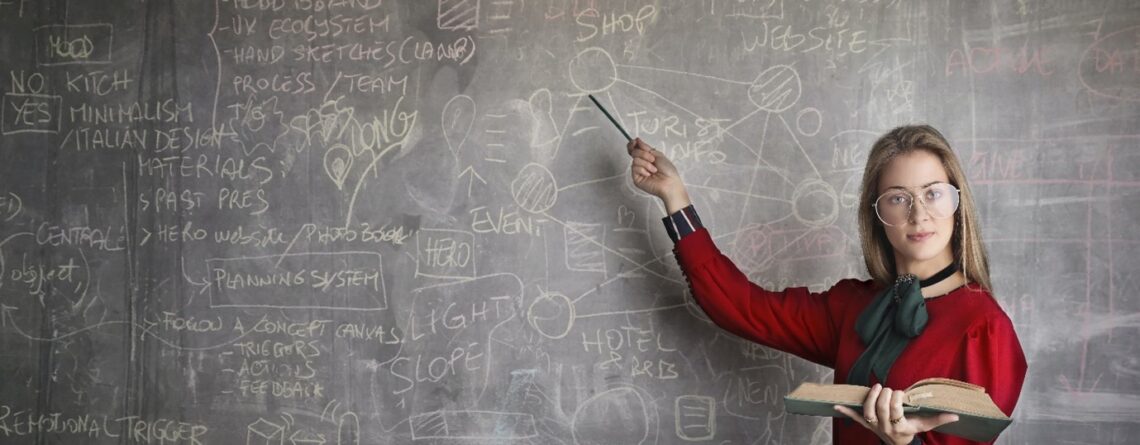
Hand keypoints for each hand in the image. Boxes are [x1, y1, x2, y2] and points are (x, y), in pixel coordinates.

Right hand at [626, 138, 689, 212]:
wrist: (670, 182)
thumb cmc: (668, 171)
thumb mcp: (658, 155)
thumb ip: (646, 148)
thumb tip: (638, 141)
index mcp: (647, 157)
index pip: (635, 149)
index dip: (633, 144)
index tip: (635, 141)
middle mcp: (642, 163)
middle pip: (634, 152)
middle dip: (643, 154)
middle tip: (652, 159)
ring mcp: (638, 171)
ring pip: (635, 160)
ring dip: (646, 163)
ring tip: (654, 169)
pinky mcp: (636, 178)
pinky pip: (635, 168)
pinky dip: (643, 169)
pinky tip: (649, 174)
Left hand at [833, 384, 959, 444]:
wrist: (897, 443)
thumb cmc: (912, 430)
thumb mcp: (925, 425)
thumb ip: (939, 419)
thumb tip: (955, 415)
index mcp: (900, 427)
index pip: (895, 411)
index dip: (897, 399)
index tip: (901, 393)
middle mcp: (885, 427)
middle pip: (880, 409)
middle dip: (885, 396)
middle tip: (890, 389)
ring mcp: (873, 426)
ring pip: (867, 411)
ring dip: (870, 398)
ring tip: (877, 387)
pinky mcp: (865, 424)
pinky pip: (854, 418)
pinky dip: (845, 412)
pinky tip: (836, 405)